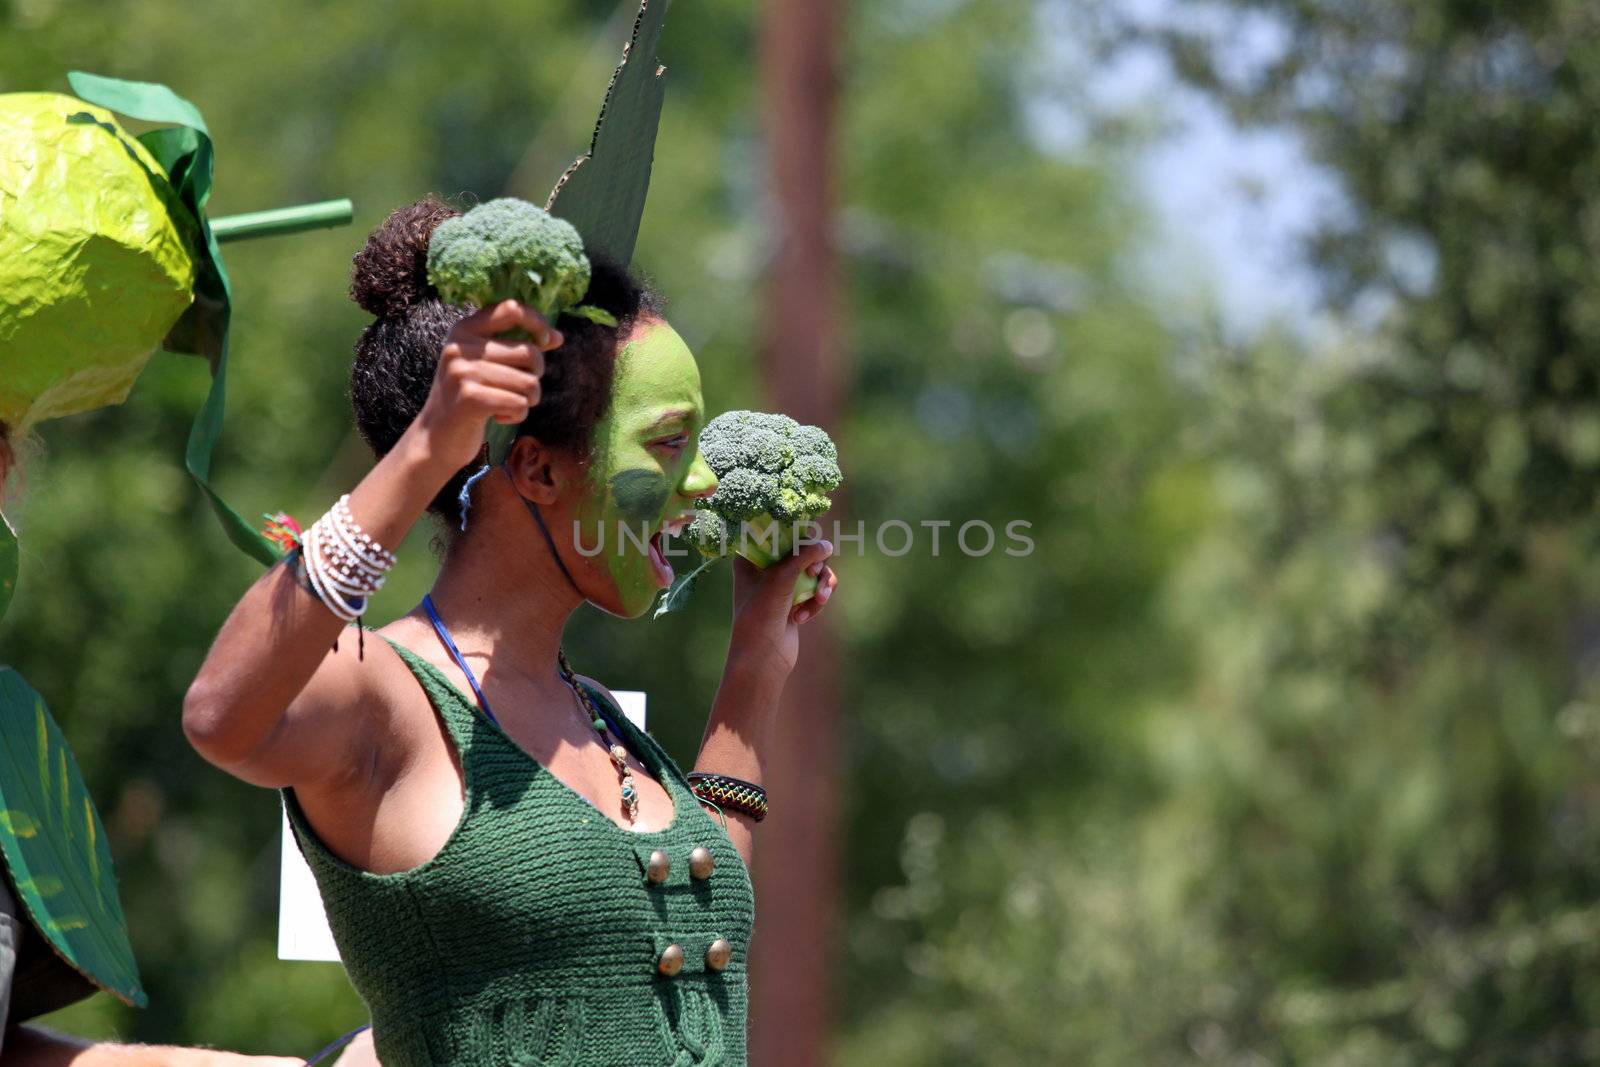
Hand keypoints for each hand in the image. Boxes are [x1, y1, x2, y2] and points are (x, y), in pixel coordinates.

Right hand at [412, 300, 562, 471]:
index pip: (511, 308)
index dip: (538, 323)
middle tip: (521, 388)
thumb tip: (557, 337)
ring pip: (529, 382)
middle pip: (529, 352)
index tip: (547, 341)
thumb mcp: (485, 363)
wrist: (436, 437)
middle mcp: (461, 346)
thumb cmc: (470, 396)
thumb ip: (517, 346)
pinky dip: (518, 415)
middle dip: (536, 375)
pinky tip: (500, 416)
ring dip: (528, 399)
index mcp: (464, 329)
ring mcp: (462, 371)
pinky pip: (519, 403)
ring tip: (510, 404)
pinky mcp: (469, 399)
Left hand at [729, 540, 836, 674]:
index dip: (798, 536)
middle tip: (814, 573)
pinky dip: (815, 602)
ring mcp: (780, 588)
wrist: (762, 658)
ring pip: (814, 572)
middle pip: (802, 552)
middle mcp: (764, 570)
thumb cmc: (762, 614)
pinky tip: (803, 618)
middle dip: (814, 564)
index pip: (778, 534)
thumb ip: (805, 555)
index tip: (810, 544)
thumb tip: (828, 544)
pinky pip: (815, 591)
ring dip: (820, 584)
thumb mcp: (783, 578)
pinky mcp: (794, 603)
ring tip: (820, 599)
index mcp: (750, 559)